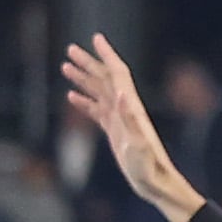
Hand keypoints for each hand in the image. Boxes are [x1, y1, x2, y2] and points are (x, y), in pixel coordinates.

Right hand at [59, 35, 197, 221]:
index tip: (96, 37)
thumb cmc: (148, 167)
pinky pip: (97, 111)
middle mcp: (126, 110)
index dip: (107, 55)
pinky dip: (85, 102)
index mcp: (131, 108)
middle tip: (70, 49)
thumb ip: (130, 120)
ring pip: (99, 93)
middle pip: (106, 79)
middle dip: (89, 63)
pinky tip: (71, 97)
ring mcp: (120, 120)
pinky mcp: (115, 132)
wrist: (155, 184)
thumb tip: (121, 94)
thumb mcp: (138, 144)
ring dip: (84, 79)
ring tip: (65, 67)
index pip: (118, 74)